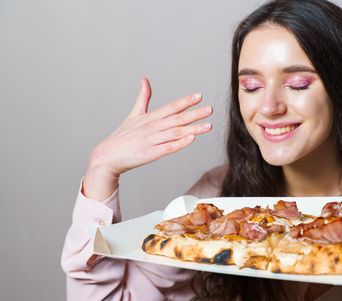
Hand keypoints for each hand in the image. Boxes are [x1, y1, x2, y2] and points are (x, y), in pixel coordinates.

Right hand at [83, 77, 212, 200]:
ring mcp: (151, 140)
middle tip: (210, 109)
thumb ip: (143, 97)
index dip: (185, 101)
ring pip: (175, 133)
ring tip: (208, 125)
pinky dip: (180, 143)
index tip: (199, 96)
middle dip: (194, 113)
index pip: (171, 107)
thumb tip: (145, 79)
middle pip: (177, 119)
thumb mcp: (134, 114)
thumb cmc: (123, 136)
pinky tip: (192, 139)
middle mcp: (152, 127)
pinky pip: (167, 148)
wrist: (107, 156)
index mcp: (150, 117)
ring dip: (193, 129)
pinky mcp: (149, 153)